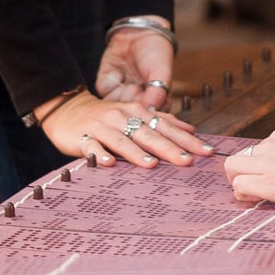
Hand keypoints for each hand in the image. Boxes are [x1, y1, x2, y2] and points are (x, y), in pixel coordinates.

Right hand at [42, 90, 210, 168]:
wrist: (67, 108)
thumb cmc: (107, 117)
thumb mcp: (135, 114)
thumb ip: (162, 121)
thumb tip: (191, 130)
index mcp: (138, 113)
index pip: (167, 127)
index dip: (187, 140)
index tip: (207, 152)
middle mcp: (122, 117)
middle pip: (149, 135)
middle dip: (169, 148)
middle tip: (188, 162)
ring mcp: (102, 127)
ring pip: (121, 141)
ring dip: (136, 153)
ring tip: (152, 165)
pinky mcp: (82, 137)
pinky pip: (91, 146)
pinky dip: (100, 154)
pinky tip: (108, 164)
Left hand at [94, 21, 173, 109]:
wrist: (138, 32)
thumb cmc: (156, 53)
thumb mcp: (161, 74)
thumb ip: (157, 95)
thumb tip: (151, 114)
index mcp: (154, 102)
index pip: (147, 120)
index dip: (143, 111)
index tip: (145, 99)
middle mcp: (136, 102)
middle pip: (128, 115)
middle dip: (132, 100)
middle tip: (137, 86)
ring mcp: (120, 94)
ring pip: (114, 106)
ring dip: (121, 93)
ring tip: (129, 80)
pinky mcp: (105, 85)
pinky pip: (103, 92)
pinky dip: (111, 81)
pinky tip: (118, 71)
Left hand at [224, 130, 274, 208]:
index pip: (260, 148)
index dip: (259, 164)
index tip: (270, 176)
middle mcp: (271, 144)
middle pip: (240, 155)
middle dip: (241, 171)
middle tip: (253, 186)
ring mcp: (267, 162)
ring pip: (232, 167)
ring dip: (239, 181)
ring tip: (254, 194)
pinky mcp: (268, 182)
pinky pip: (239, 185)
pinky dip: (242, 195)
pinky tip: (256, 200)